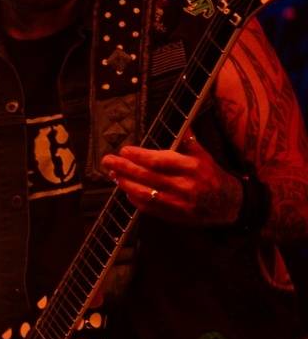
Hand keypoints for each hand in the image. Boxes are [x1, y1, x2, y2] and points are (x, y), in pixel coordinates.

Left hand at [102, 138, 242, 226]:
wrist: (230, 205)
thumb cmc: (212, 176)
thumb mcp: (204, 155)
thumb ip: (188, 140)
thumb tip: (183, 122)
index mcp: (192, 167)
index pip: (160, 161)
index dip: (139, 156)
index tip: (124, 150)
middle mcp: (185, 185)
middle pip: (148, 177)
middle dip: (125, 168)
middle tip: (108, 160)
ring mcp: (179, 203)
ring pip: (146, 193)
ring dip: (126, 183)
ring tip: (113, 174)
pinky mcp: (175, 216)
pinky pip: (150, 208)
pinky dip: (135, 200)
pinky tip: (126, 191)